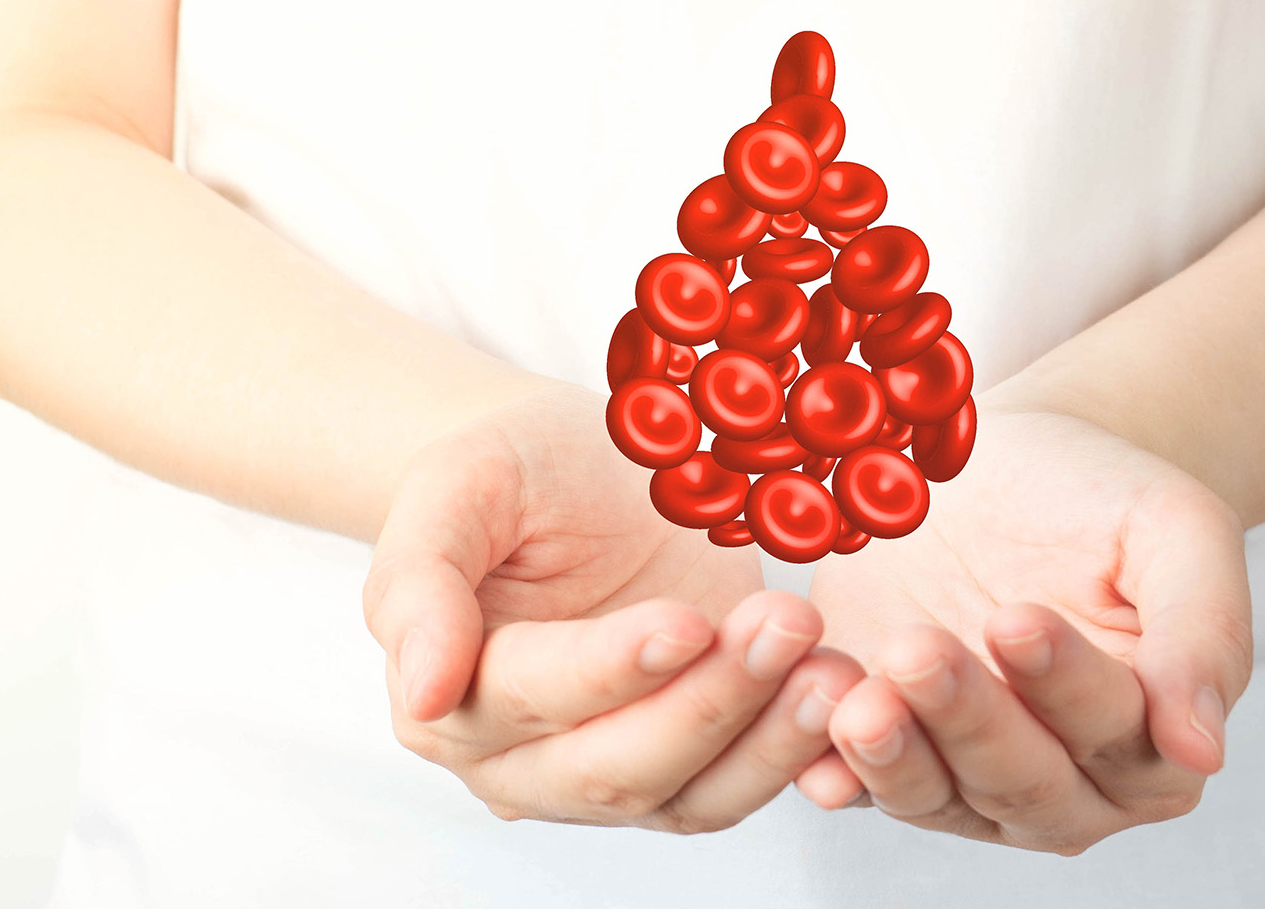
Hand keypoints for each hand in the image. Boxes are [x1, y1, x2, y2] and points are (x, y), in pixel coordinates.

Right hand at [362, 383, 863, 832]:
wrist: (580, 473)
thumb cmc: (514, 471)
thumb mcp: (455, 485)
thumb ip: (419, 580)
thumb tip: (421, 693)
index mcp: (450, 697)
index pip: (538, 697)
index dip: (613, 668)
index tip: (687, 622)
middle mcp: (524, 762)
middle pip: (620, 765)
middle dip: (711, 703)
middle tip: (788, 624)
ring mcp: (611, 772)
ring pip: (691, 793)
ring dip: (769, 739)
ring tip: (832, 668)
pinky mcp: (690, 761)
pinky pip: (743, 783)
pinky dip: (798, 753)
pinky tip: (846, 693)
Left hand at [798, 403, 1252, 855]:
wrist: (1010, 467)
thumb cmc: (1107, 500)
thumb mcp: (1179, 533)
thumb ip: (1204, 634)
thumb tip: (1201, 747)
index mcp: (1154, 742)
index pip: (1113, 731)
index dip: (1064, 683)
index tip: (1015, 620)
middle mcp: (1064, 785)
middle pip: (1019, 776)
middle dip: (967, 718)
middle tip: (919, 652)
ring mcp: (965, 776)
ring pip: (934, 792)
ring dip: (892, 754)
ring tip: (856, 697)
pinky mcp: (884, 749)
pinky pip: (855, 777)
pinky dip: (828, 763)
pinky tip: (807, 727)